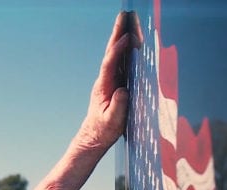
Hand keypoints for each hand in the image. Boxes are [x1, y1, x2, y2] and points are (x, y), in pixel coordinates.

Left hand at [76, 12, 140, 152]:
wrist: (94, 137)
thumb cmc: (104, 130)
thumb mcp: (112, 122)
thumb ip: (118, 107)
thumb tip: (124, 91)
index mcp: (103, 87)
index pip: (110, 64)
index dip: (117, 50)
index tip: (125, 38)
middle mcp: (105, 80)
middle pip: (111, 52)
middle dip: (117, 33)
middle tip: (123, 15)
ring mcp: (109, 80)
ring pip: (116, 54)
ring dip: (121, 37)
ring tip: (128, 20)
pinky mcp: (114, 83)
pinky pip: (120, 62)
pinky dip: (125, 49)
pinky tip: (131, 39)